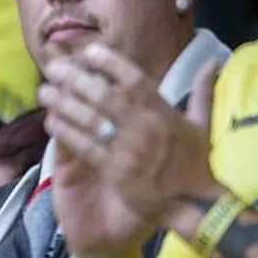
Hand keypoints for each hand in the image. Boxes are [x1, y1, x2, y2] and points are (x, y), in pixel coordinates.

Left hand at [40, 43, 219, 238]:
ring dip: (64, 103)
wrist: (194, 205)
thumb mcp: (202, 126)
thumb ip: (202, 92)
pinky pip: (86, 147)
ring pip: (91, 119)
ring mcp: (130, 150)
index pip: (134, 80)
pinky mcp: (117, 172)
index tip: (88, 51)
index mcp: (164, 113)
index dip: (110, 63)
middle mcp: (146, 127)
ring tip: (44, 91)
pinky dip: (66, 133)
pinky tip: (50, 122)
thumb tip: (213, 62)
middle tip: (53, 67)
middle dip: (76, 78)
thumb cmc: (195, 165)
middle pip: (105, 95)